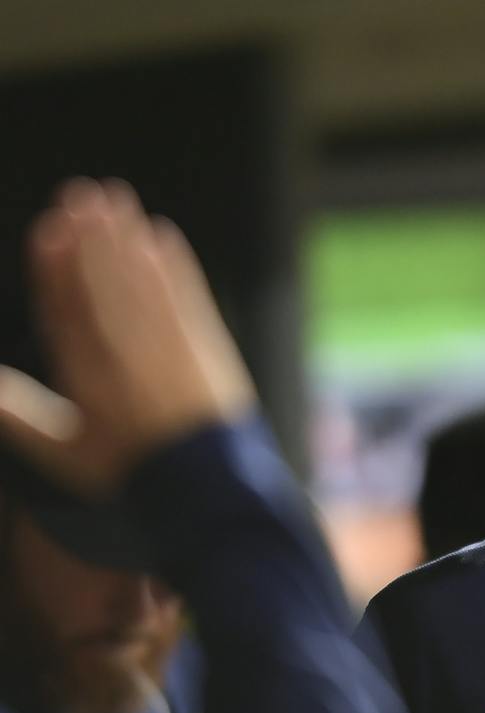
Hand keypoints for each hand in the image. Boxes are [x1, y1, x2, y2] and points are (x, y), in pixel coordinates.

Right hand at [0, 178, 255, 497]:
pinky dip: (176, 266)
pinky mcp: (207, 348)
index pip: (64, 308)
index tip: (49, 231)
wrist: (208, 488)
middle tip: (83, 194)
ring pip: (144, 282)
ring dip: (129, 239)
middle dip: (91, 237)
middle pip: (103, 283)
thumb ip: (18, 416)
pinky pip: (188, 296)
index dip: (55, 266)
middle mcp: (126, 354)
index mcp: (86, 374)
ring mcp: (169, 348)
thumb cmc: (133, 472)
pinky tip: (164, 236)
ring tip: (116, 200)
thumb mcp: (65, 453)